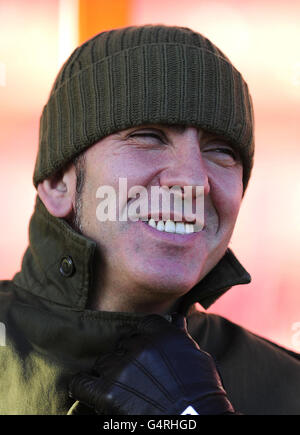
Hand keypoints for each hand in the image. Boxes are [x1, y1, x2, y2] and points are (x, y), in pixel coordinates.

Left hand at [68, 314, 234, 414]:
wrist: (195, 423)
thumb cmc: (203, 394)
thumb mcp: (198, 358)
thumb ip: (181, 337)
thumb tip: (178, 318)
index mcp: (163, 335)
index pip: (144, 324)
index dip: (144, 337)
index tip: (146, 349)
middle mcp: (140, 346)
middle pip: (123, 344)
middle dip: (127, 357)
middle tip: (136, 375)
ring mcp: (122, 368)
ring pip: (104, 362)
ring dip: (110, 373)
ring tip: (119, 388)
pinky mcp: (107, 392)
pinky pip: (81, 383)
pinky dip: (83, 387)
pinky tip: (89, 391)